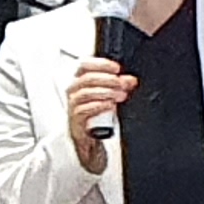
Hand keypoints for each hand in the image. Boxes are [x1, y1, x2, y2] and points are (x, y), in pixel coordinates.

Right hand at [66, 56, 133, 171]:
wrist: (89, 139)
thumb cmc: (97, 115)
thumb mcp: (110, 97)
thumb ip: (120, 87)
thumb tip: (131, 81)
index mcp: (80, 82)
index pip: (84, 66)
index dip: (100, 64)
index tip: (116, 68)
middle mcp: (74, 93)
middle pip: (86, 79)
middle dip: (108, 80)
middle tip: (122, 84)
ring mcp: (73, 106)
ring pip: (85, 93)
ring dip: (105, 92)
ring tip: (120, 95)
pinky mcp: (75, 120)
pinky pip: (84, 110)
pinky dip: (98, 106)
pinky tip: (110, 105)